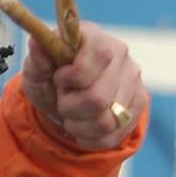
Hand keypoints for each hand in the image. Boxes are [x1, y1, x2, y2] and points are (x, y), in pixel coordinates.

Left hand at [21, 22, 146, 150]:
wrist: (70, 97)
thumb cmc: (51, 79)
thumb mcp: (36, 71)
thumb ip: (36, 60)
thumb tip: (35, 42)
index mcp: (94, 37)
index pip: (90, 64)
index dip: (69, 80)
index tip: (59, 80)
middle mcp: (120, 54)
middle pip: (98, 99)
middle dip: (71, 108)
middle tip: (64, 102)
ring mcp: (134, 79)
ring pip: (107, 122)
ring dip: (80, 126)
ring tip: (73, 116)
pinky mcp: (140, 102)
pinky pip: (115, 134)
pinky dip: (93, 138)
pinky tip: (85, 128)